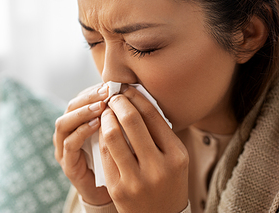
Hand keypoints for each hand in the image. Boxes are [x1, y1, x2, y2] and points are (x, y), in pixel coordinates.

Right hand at [53, 84, 111, 205]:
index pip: (81, 98)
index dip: (94, 89)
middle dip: (88, 97)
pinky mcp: (68, 165)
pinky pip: (69, 144)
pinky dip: (81, 132)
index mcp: (80, 122)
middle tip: (106, 91)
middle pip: (70, 107)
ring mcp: (65, 149)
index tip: (111, 84)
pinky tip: (97, 125)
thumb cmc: (119, 158)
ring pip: (64, 123)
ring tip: (101, 105)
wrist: (115, 192)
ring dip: (83, 112)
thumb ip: (119, 114)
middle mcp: (68, 133)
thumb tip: (132, 90)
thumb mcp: (120, 132)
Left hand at [100, 86, 188, 212]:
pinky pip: (105, 155)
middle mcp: (158, 167)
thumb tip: (138, 99)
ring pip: (113, 136)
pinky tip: (102, 130)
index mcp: (176, 155)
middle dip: (118, 103)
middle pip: (132, 121)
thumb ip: (160, 133)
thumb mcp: (175, 158)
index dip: (136, 97)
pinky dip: (101, 137)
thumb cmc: (168, 181)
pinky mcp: (119, 189)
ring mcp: (137, 180)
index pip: (153, 116)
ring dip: (106, 118)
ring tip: (106, 111)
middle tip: (113, 96)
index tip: (127, 89)